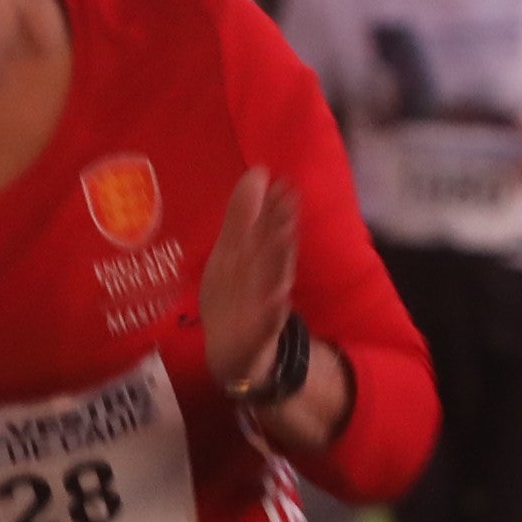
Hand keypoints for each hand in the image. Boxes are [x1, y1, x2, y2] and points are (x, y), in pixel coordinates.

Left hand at [200, 168, 300, 394]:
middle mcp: (265, 274)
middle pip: (273, 247)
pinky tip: (280, 300)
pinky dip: (275, 312)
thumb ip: (243, 213)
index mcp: (257, 254)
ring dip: (281, 257)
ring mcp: (265, 303)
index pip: (266, 225)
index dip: (273, 204)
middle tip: (289, 198)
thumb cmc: (236, 292)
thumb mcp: (233, 251)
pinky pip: (269, 321)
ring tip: (286, 236)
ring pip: (275, 277)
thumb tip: (257, 171)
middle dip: (280, 223)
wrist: (232, 350)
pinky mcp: (260, 331)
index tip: (281, 180)